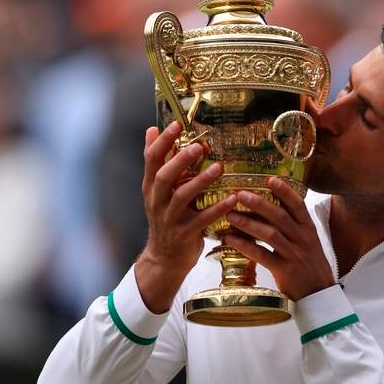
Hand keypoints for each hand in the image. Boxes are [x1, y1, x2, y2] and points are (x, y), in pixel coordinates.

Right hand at [136, 122, 236, 312]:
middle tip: (198, 146)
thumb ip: (159, 162)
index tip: (176, 124)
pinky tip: (233, 199)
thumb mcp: (157, 191)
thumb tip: (151, 129)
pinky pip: (202, 220)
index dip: (162, 141)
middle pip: (164, 177)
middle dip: (180, 160)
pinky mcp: (184, 235)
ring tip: (218, 168)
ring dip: (200, 181)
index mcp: (151, 187)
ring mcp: (169, 219)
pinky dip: (217, 209)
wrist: (164, 259)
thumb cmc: (166, 218)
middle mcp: (157, 201)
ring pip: (182, 197)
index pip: (151, 160)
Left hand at [224, 177, 334, 300]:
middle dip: (259, 203)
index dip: (284, 191)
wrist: (320, 295)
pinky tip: (231, 240)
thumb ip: (292, 227)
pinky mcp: (285, 271)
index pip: (298, 205)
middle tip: (240, 194)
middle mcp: (303, 239)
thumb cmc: (309, 266)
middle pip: (280, 216)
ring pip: (270, 234)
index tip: (270, 179)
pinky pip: (262, 256)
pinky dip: (245, 246)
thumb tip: (267, 210)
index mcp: (309, 230)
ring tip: (230, 215)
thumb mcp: (308, 243)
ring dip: (249, 223)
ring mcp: (294, 255)